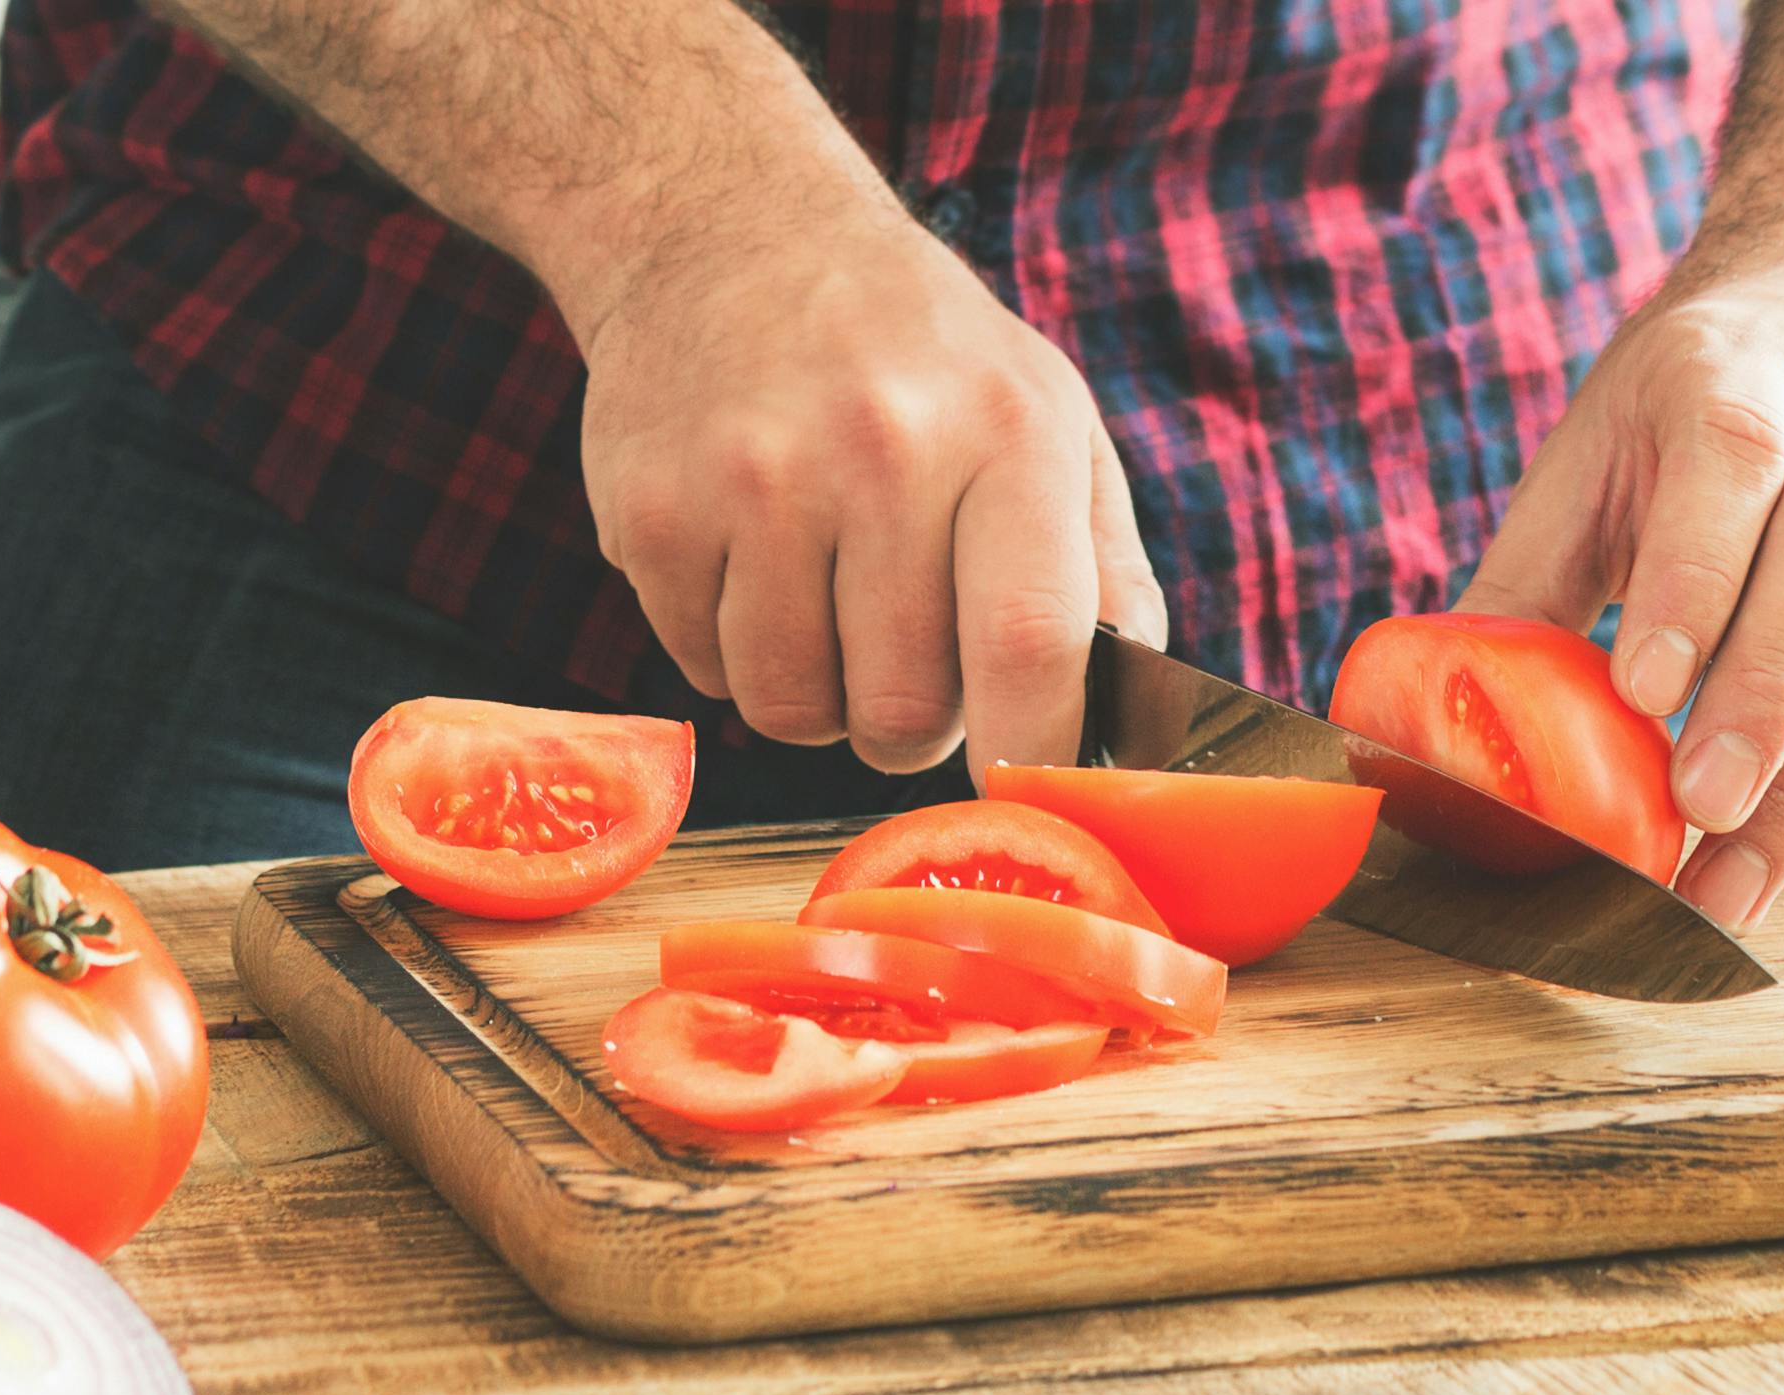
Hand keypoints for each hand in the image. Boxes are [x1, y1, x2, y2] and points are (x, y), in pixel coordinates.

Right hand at [570, 213, 1170, 774]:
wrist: (730, 229)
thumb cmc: (920, 354)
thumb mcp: (1047, 416)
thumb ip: (1105, 572)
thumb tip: (1132, 729)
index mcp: (1005, 431)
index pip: (1029, 647)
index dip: (1028, 749)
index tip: (1015, 778)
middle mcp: (879, 449)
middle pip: (901, 711)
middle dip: (911, 727)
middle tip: (906, 658)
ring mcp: (753, 480)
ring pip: (792, 711)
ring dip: (816, 696)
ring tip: (827, 602)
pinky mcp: (652, 512)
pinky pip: (704, 674)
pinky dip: (734, 652)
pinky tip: (752, 562)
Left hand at [1461, 264, 1783, 929]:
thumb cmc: (1693, 404)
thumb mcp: (1596, 449)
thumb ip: (1524, 578)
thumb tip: (1421, 719)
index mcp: (1742, 366)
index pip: (1735, 461)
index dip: (1694, 578)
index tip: (1641, 691)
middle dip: (1767, 698)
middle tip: (1697, 810)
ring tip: (1735, 884)